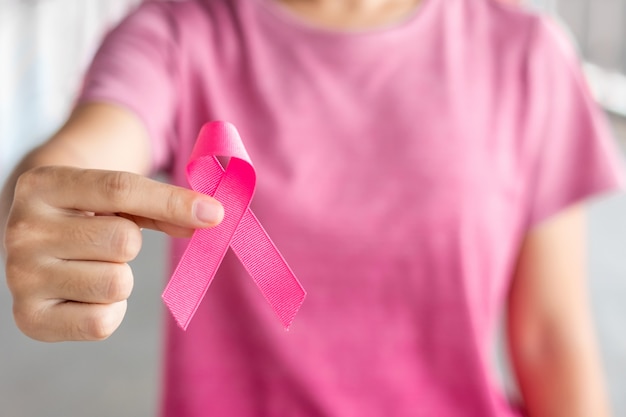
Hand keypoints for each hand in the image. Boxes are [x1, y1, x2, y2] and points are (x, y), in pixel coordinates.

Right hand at [3, 166, 223, 341]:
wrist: (32, 237)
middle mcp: (22, 230)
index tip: (215, 214)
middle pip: (123, 241)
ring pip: (116, 283)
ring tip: (92, 266)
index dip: (173, 202)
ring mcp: (21, 276)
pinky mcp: (29, 318)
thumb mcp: (113, 196)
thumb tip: (210, 218)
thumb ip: (161, 205)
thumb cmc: (84, 212)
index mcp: (43, 185)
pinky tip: (87, 293)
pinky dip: (110, 312)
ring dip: (120, 277)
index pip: (120, 189)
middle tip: (104, 241)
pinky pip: (102, 323)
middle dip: (130, 243)